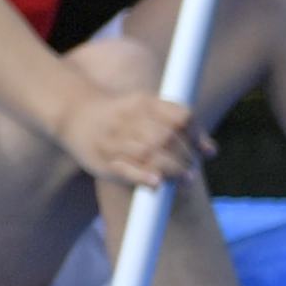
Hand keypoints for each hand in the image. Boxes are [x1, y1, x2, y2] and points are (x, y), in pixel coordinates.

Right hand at [59, 87, 197, 193]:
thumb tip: (211, 152)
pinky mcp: (102, 159)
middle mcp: (128, 118)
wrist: (74, 114)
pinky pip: (124, 169)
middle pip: (167, 138)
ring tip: (184, 180)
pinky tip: (157, 183)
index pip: (181, 118)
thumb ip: (180, 125)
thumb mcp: (149, 110)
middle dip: (186, 158)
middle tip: (191, 170)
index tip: (204, 152)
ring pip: (149, 153)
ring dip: (172, 169)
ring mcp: (113, 139)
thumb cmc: (123, 115)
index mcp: (144, 103)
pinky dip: (143, 176)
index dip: (197, 136)